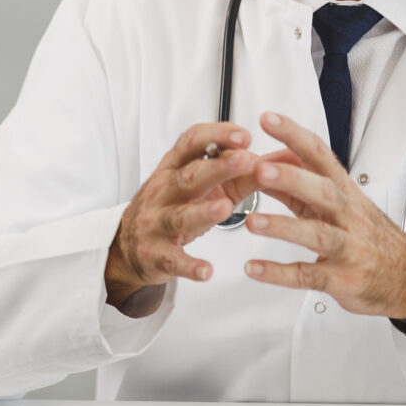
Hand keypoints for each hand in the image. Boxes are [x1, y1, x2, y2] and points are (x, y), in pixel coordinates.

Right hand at [106, 123, 265, 307]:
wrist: (129, 244)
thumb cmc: (172, 206)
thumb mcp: (204, 187)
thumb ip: (239, 174)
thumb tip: (276, 162)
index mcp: (174, 168)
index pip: (191, 143)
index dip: (217, 136)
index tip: (244, 135)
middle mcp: (163, 191)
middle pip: (189, 177)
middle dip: (216, 168)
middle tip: (243, 160)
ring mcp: (156, 222)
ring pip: (179, 216)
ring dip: (202, 212)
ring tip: (225, 208)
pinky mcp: (156, 254)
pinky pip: (173, 260)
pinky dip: (189, 265)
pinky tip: (206, 270)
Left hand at [240, 111, 405, 316]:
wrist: (405, 274)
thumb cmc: (364, 233)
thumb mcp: (334, 204)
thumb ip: (296, 186)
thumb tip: (259, 163)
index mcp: (343, 190)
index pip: (319, 155)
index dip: (294, 136)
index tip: (267, 119)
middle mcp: (347, 215)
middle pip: (323, 191)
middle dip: (292, 178)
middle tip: (259, 169)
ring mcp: (346, 247)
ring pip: (316, 234)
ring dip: (283, 226)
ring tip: (251, 221)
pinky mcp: (341, 278)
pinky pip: (308, 275)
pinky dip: (279, 273)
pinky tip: (253, 268)